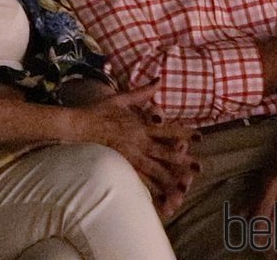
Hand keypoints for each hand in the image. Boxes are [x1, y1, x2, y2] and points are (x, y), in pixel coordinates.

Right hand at [70, 85, 198, 216]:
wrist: (77, 126)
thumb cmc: (98, 111)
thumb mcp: (120, 98)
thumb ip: (142, 92)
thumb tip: (158, 79)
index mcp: (139, 125)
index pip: (166, 130)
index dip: (183, 133)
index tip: (199, 137)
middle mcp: (137, 141)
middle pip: (164, 153)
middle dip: (182, 161)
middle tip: (198, 168)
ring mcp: (128, 155)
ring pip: (153, 169)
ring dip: (169, 179)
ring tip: (184, 188)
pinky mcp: (120, 164)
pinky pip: (136, 178)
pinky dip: (149, 189)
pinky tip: (158, 197)